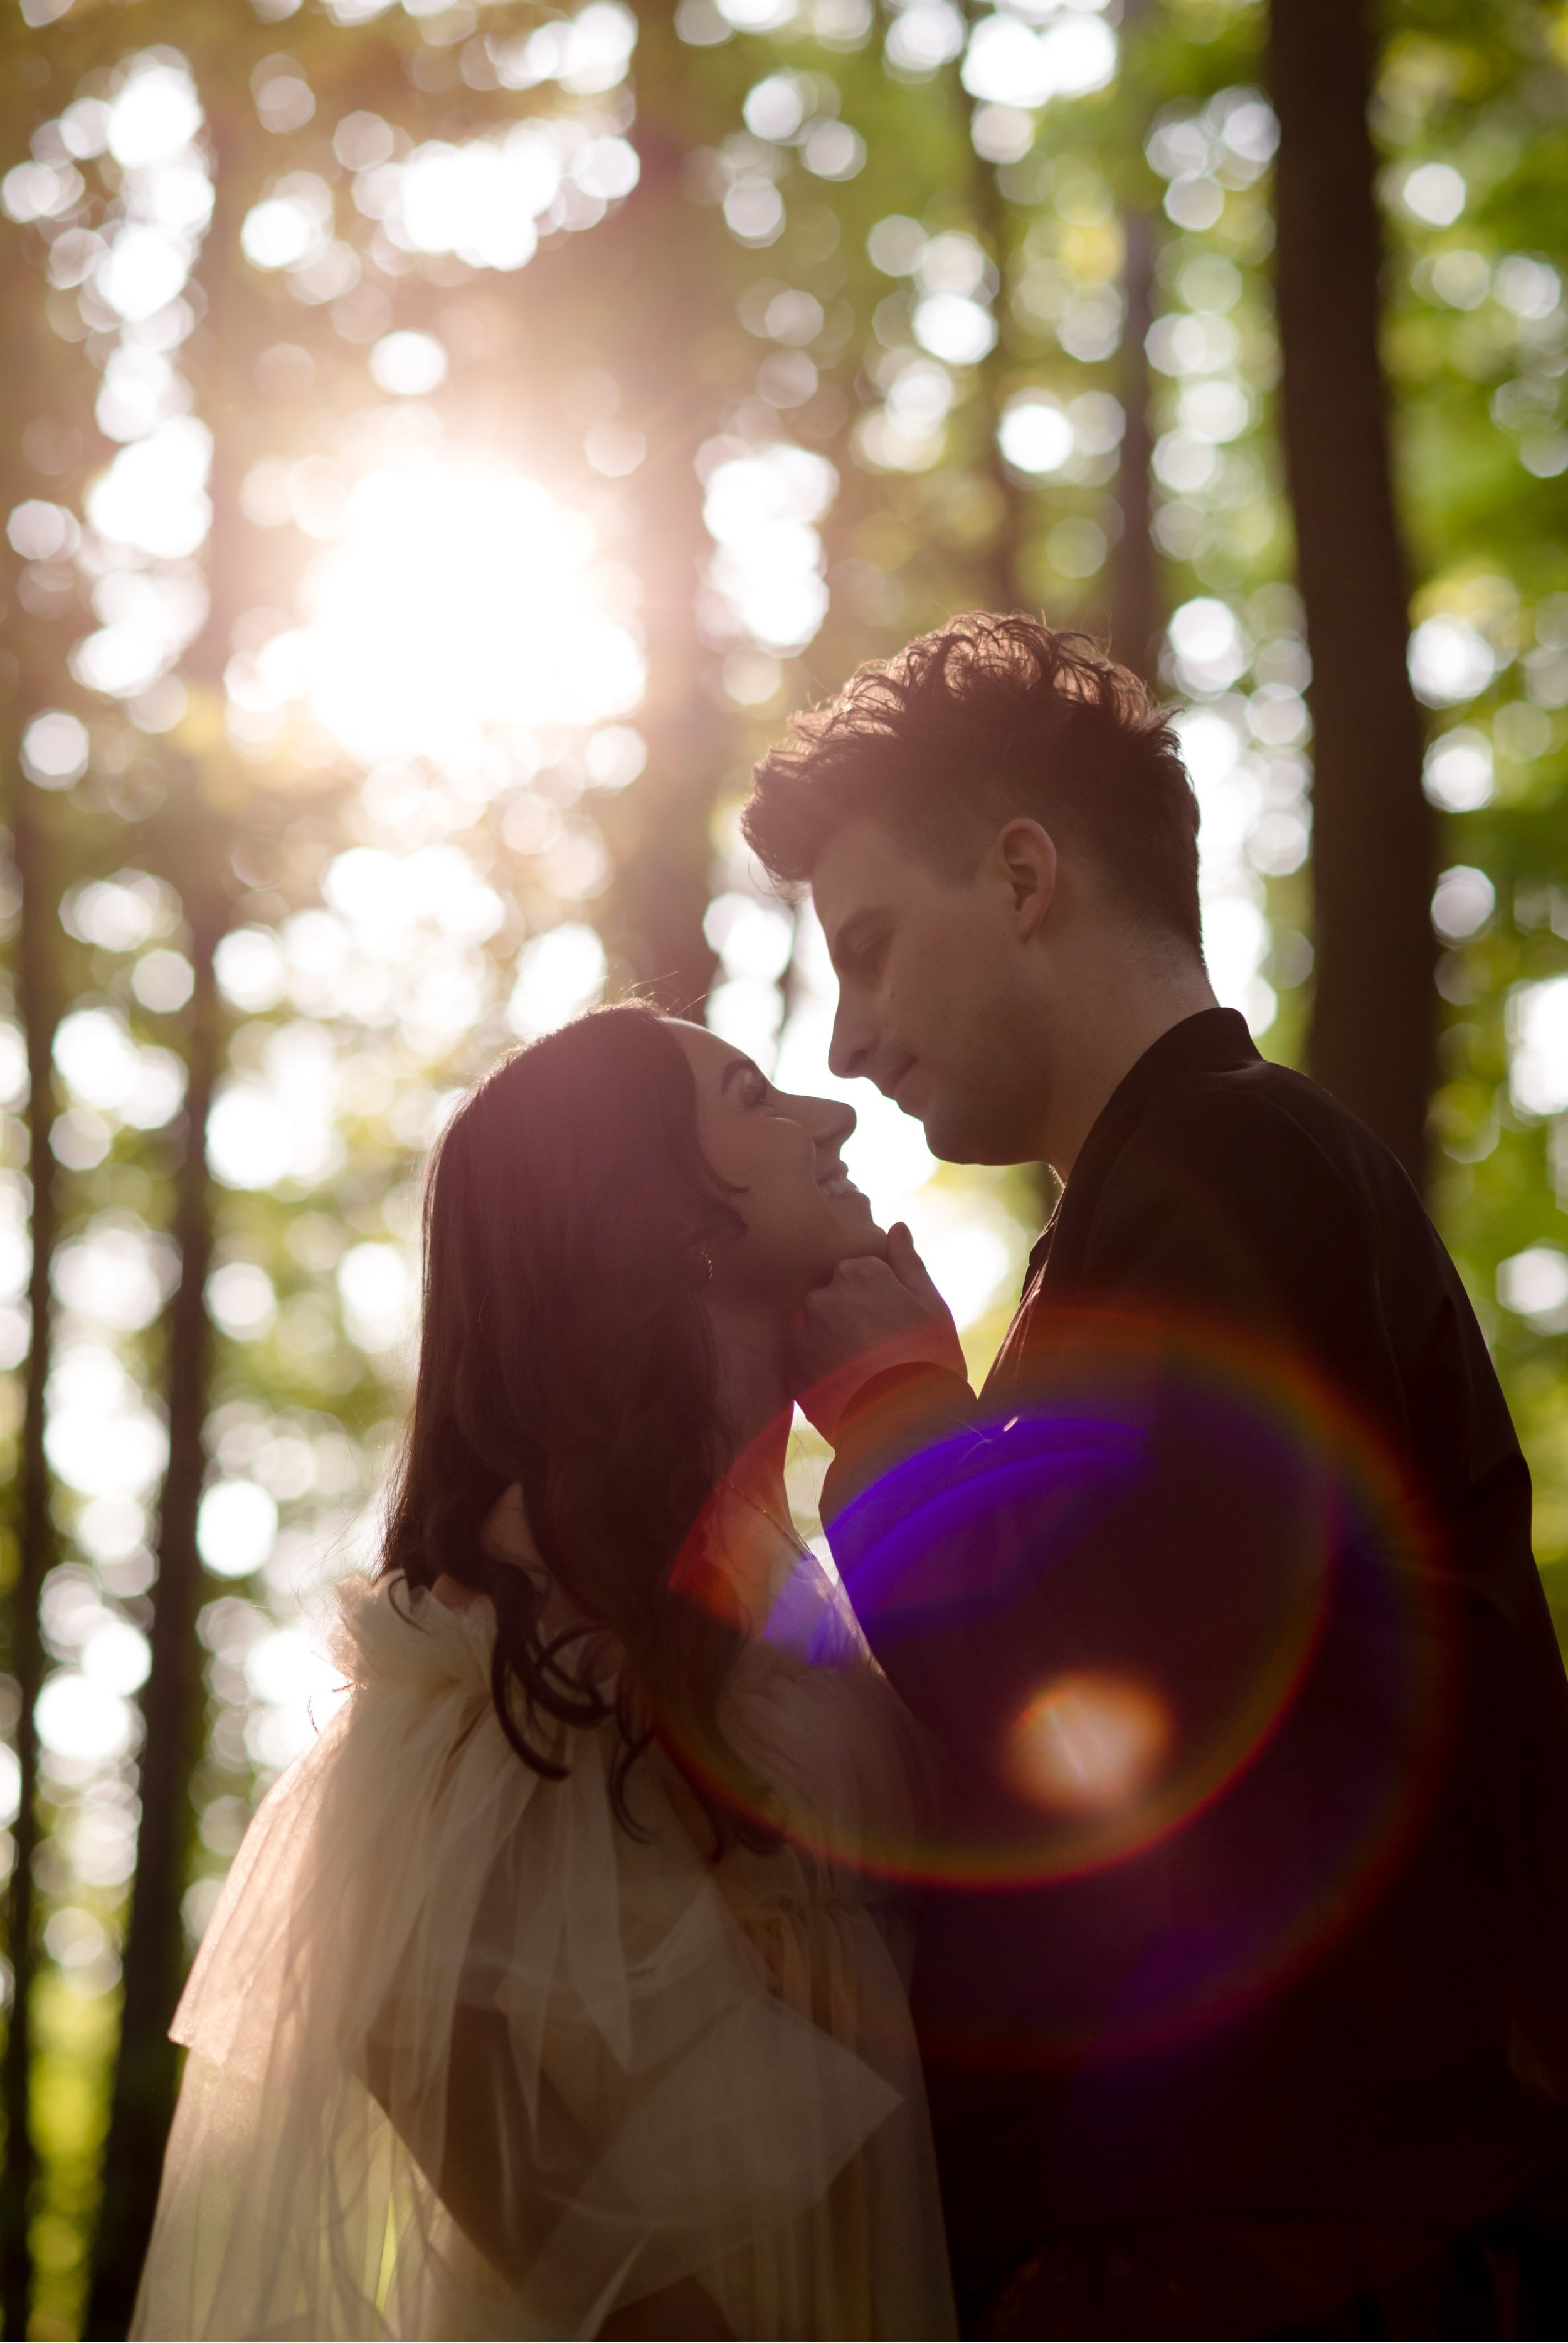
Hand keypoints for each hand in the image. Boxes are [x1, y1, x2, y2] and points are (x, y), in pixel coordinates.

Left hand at [789, 1222, 966, 1441]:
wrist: (907, 1426)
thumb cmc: (930, 1360)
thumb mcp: (932, 1306)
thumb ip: (908, 1263)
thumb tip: (896, 1228)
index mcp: (858, 1272)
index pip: (858, 1273)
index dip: (877, 1297)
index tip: (892, 1322)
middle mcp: (822, 1295)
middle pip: (831, 1297)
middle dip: (848, 1316)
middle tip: (876, 1348)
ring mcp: (803, 1332)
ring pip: (814, 1328)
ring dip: (830, 1342)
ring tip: (860, 1372)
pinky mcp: (791, 1369)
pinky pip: (802, 1360)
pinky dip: (817, 1369)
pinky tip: (843, 1386)